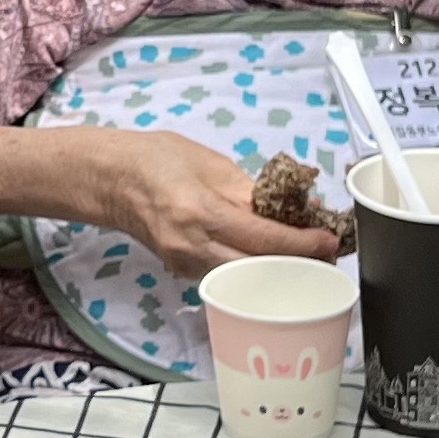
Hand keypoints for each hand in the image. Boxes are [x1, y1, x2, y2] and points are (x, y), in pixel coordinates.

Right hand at [92, 128, 317, 283]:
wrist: (109, 179)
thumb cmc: (156, 159)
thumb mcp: (210, 163)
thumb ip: (249, 192)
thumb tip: (290, 210)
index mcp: (199, 211)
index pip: (262, 237)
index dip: (301, 243)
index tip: (329, 241)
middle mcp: (192, 245)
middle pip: (257, 267)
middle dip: (296, 263)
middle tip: (325, 254)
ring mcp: (185, 263)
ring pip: (244, 278)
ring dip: (277, 269)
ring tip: (304, 256)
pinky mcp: (182, 270)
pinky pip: (227, 275)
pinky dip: (252, 268)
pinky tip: (269, 257)